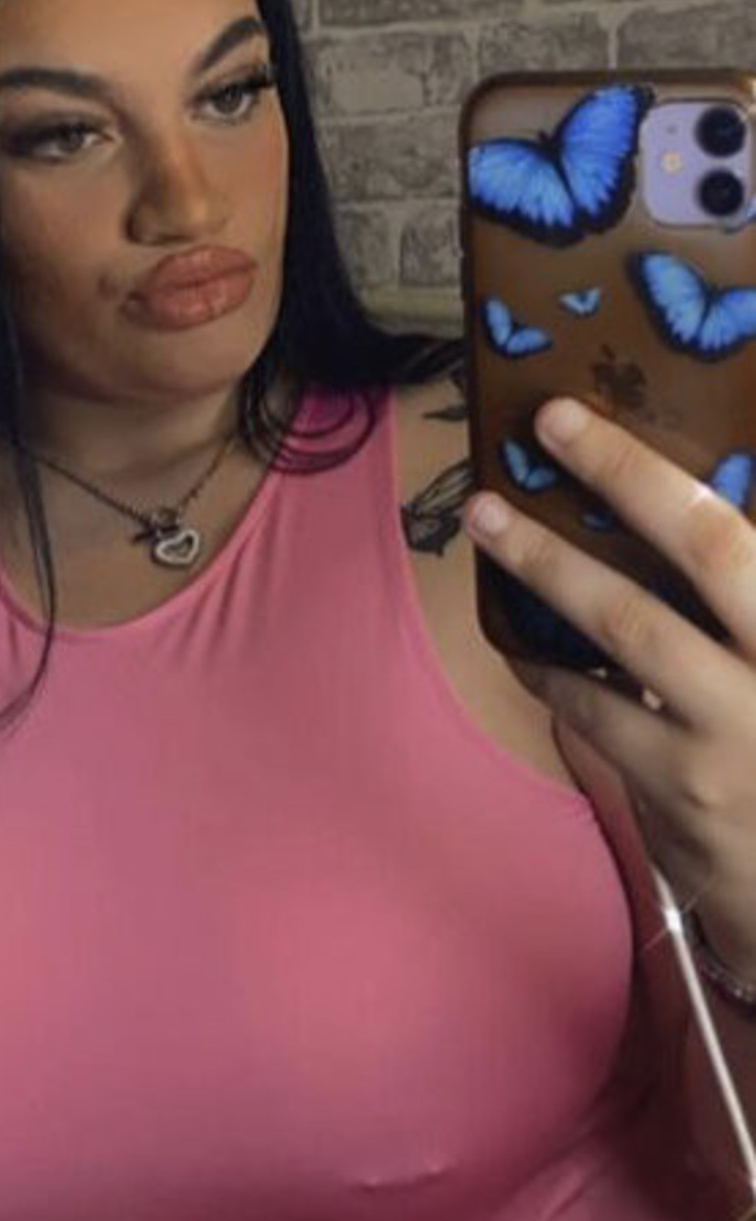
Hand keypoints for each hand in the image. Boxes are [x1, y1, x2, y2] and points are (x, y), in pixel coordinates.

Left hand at [462, 395, 755, 984]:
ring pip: (616, 658)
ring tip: (492, 534)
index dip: (637, 476)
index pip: (719, 542)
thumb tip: (695, 510)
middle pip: (653, 600)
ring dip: (547, 589)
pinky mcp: (679, 801)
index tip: (562, 419)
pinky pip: (599, 720)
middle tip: (490, 489)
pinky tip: (530, 645)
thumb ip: (746, 586)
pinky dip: (560, 677)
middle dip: (563, 539)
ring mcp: (717, 753)